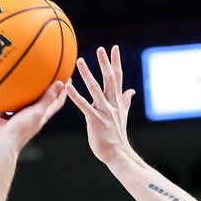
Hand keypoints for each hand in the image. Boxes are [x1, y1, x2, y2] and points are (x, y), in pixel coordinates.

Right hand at [0, 80, 67, 153]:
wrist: (2, 142)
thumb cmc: (21, 128)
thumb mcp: (37, 112)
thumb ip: (47, 98)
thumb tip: (60, 83)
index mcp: (42, 116)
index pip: (57, 102)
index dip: (63, 91)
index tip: (68, 79)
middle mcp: (31, 116)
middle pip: (41, 100)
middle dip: (46, 88)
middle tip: (49, 74)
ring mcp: (18, 117)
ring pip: (23, 101)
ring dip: (25, 92)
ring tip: (25, 78)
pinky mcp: (5, 117)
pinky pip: (6, 104)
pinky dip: (6, 97)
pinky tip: (4, 87)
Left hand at [67, 45, 135, 163]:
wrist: (117, 153)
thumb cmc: (117, 136)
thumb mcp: (123, 116)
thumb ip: (125, 101)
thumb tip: (132, 91)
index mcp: (117, 101)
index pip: (117, 77)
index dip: (115, 62)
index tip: (113, 48)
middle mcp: (111, 104)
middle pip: (109, 79)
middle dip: (105, 63)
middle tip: (100, 48)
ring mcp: (104, 111)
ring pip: (95, 89)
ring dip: (87, 74)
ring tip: (80, 61)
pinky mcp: (95, 120)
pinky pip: (84, 106)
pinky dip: (75, 95)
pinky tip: (68, 86)